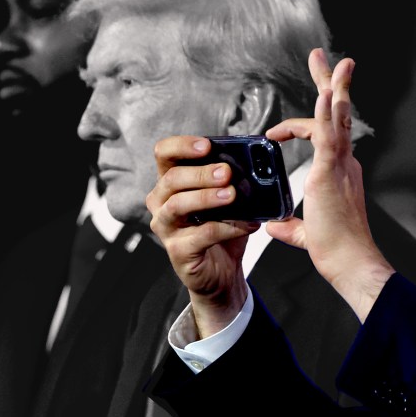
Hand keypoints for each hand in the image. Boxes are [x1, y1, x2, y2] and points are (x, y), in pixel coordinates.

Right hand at [146, 135, 258, 337]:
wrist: (222, 271)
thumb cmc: (221, 227)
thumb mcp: (227, 198)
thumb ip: (232, 179)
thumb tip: (254, 162)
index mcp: (170, 182)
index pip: (164, 154)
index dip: (182, 145)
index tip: (207, 145)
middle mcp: (161, 202)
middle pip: (172, 178)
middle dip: (201, 173)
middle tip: (227, 172)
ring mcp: (165, 227)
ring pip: (177, 205)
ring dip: (206, 197)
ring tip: (231, 195)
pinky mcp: (178, 251)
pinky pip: (200, 235)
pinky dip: (227, 228)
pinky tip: (248, 225)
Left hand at [266, 48, 394, 321]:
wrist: (350, 261)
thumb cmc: (336, 250)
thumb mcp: (304, 231)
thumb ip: (290, 224)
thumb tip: (273, 224)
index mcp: (340, 172)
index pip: (325, 135)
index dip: (300, 126)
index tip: (275, 133)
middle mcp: (345, 162)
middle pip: (339, 114)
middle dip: (332, 83)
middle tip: (325, 58)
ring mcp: (340, 164)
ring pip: (338, 116)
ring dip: (333, 85)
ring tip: (328, 59)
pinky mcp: (331, 171)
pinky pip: (329, 135)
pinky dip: (327, 112)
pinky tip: (326, 93)